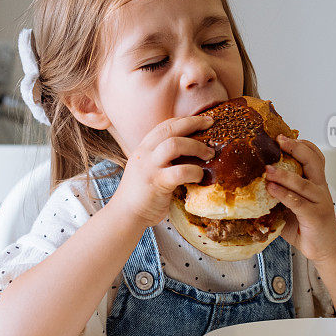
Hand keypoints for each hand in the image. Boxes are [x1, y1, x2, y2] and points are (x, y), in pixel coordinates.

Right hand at [110, 115, 214, 229]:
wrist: (125, 215)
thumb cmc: (141, 195)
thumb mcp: (148, 169)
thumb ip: (162, 160)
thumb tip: (190, 155)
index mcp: (143, 148)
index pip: (164, 125)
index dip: (184, 120)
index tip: (201, 120)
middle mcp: (145, 153)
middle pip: (170, 128)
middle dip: (193, 123)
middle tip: (210, 124)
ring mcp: (149, 167)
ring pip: (174, 144)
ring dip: (196, 146)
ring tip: (209, 153)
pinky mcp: (156, 183)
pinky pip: (180, 171)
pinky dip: (195, 171)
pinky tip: (200, 176)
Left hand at [264, 136, 335, 263]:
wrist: (325, 249)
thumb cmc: (305, 225)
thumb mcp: (291, 204)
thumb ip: (279, 192)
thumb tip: (251, 182)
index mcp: (315, 182)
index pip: (315, 156)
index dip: (301, 144)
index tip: (283, 135)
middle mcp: (320, 188)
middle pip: (312, 161)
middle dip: (295, 148)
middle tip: (279, 140)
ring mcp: (319, 202)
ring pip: (303, 182)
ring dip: (284, 174)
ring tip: (267, 169)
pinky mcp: (315, 216)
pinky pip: (298, 203)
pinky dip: (284, 194)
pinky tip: (272, 189)